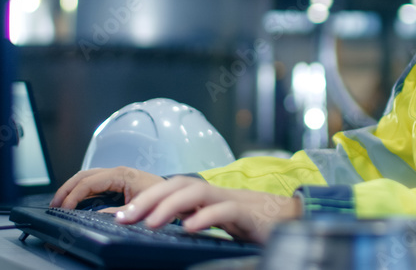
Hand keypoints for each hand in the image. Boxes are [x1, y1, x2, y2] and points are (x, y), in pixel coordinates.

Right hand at [50, 166, 164, 208]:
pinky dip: (80, 191)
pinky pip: (93, 184)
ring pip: (85, 178)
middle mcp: (116, 172)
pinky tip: (74, 202)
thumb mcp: (140, 205)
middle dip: (66, 189)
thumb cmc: (162, 196)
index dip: (74, 195)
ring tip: (59, 203)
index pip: (89, 182)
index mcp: (121, 174)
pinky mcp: (116, 182)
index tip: (64, 208)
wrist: (174, 193)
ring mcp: (115, 176)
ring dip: (71, 189)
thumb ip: (118, 211)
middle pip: (83, 176)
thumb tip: (97, 215)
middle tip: (54, 205)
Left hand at [115, 176, 301, 242]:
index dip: (145, 198)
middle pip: (178, 183)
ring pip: (197, 191)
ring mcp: (233, 201)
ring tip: (150, 222)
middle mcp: (217, 194)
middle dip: (149, 198)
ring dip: (170, 205)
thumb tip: (166, 231)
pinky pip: (226, 211)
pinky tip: (190, 229)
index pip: (171, 188)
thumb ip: (196, 222)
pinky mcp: (250, 215)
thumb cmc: (255, 226)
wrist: (295, 221)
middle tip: (125, 217)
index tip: (120, 215)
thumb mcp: (218, 224)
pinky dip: (206, 217)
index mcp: (207, 197)